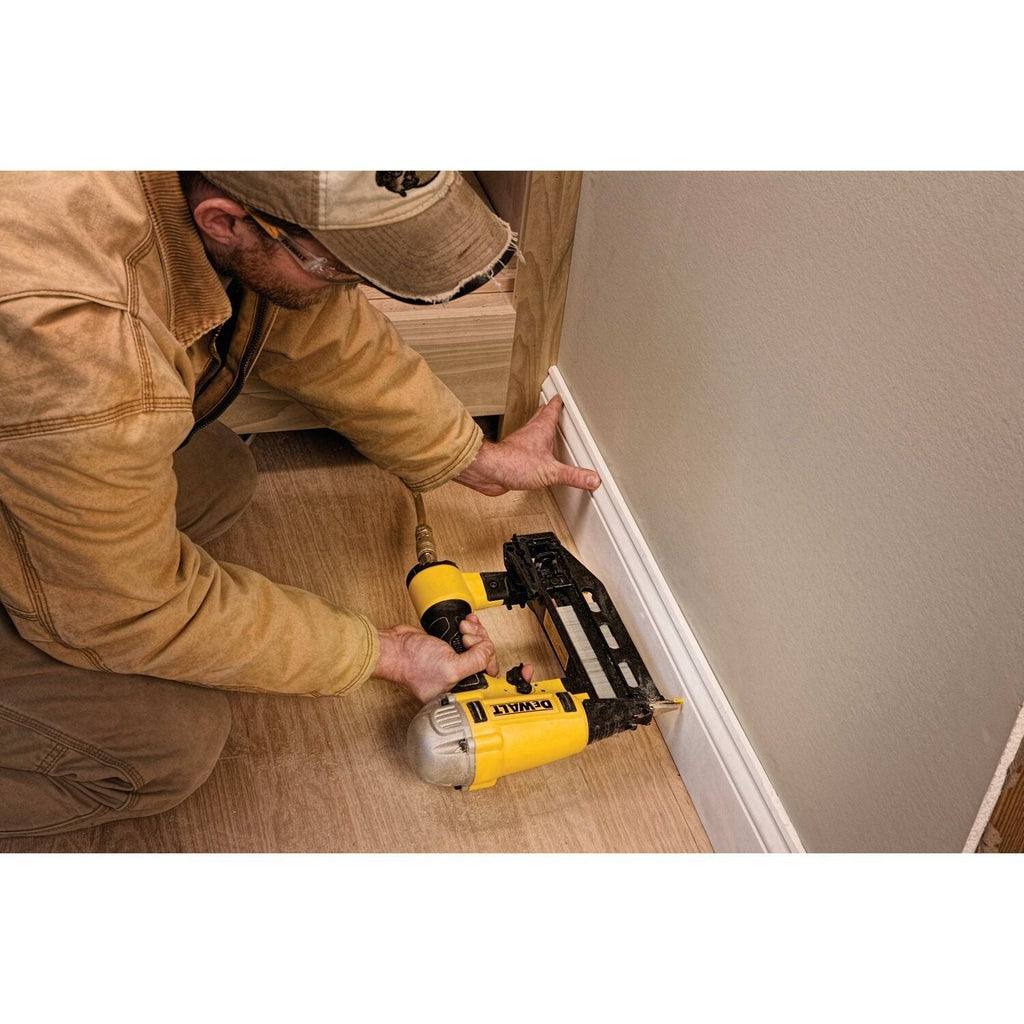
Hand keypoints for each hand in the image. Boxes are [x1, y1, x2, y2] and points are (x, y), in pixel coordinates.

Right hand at [376, 614, 503, 703]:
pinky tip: (468, 623)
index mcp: (459, 691)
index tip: (482, 650)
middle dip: (481, 641)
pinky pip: (470, 636)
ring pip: (479, 644)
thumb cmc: (413, 665)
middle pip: (486, 657)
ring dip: (476, 631)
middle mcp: (458, 678)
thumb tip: (488, 650)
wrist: (395, 647)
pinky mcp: (450, 648)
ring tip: (464, 628)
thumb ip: (475, 661)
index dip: (489, 660)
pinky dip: (472, 627)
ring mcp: (454, 662)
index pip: (488, 676)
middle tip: (468, 638)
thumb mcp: (451, 667)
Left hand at [454, 396, 600, 496]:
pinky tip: (533, 459)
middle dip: (547, 412)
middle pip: (540, 417)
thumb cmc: (513, 464)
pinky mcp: (513, 459)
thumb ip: (573, 475)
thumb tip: (592, 478)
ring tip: (546, 431)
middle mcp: (529, 434)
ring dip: (539, 430)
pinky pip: (525, 451)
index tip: (561, 397)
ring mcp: (520, 446)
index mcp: (541, 430)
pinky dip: (531, 450)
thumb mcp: (551, 471)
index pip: (551, 410)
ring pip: (532, 432)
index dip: (557, 403)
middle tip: (552, 406)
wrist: (488, 472)